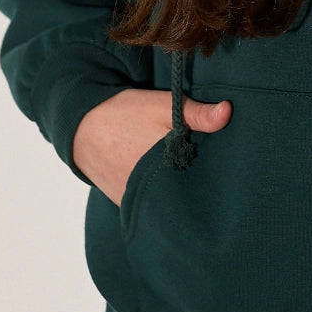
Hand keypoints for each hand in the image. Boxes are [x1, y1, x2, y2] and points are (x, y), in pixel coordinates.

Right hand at [73, 89, 231, 205]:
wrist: (81, 127)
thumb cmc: (125, 115)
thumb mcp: (162, 106)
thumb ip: (196, 113)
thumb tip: (228, 112)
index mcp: (168, 166)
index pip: (203, 182)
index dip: (218, 179)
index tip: (230, 176)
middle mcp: (153, 191)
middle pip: (187, 195)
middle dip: (199, 189)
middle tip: (214, 182)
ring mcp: (138, 201)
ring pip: (168, 202)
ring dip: (178, 194)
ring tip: (192, 185)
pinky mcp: (126, 204)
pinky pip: (149, 206)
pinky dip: (158, 198)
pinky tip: (167, 188)